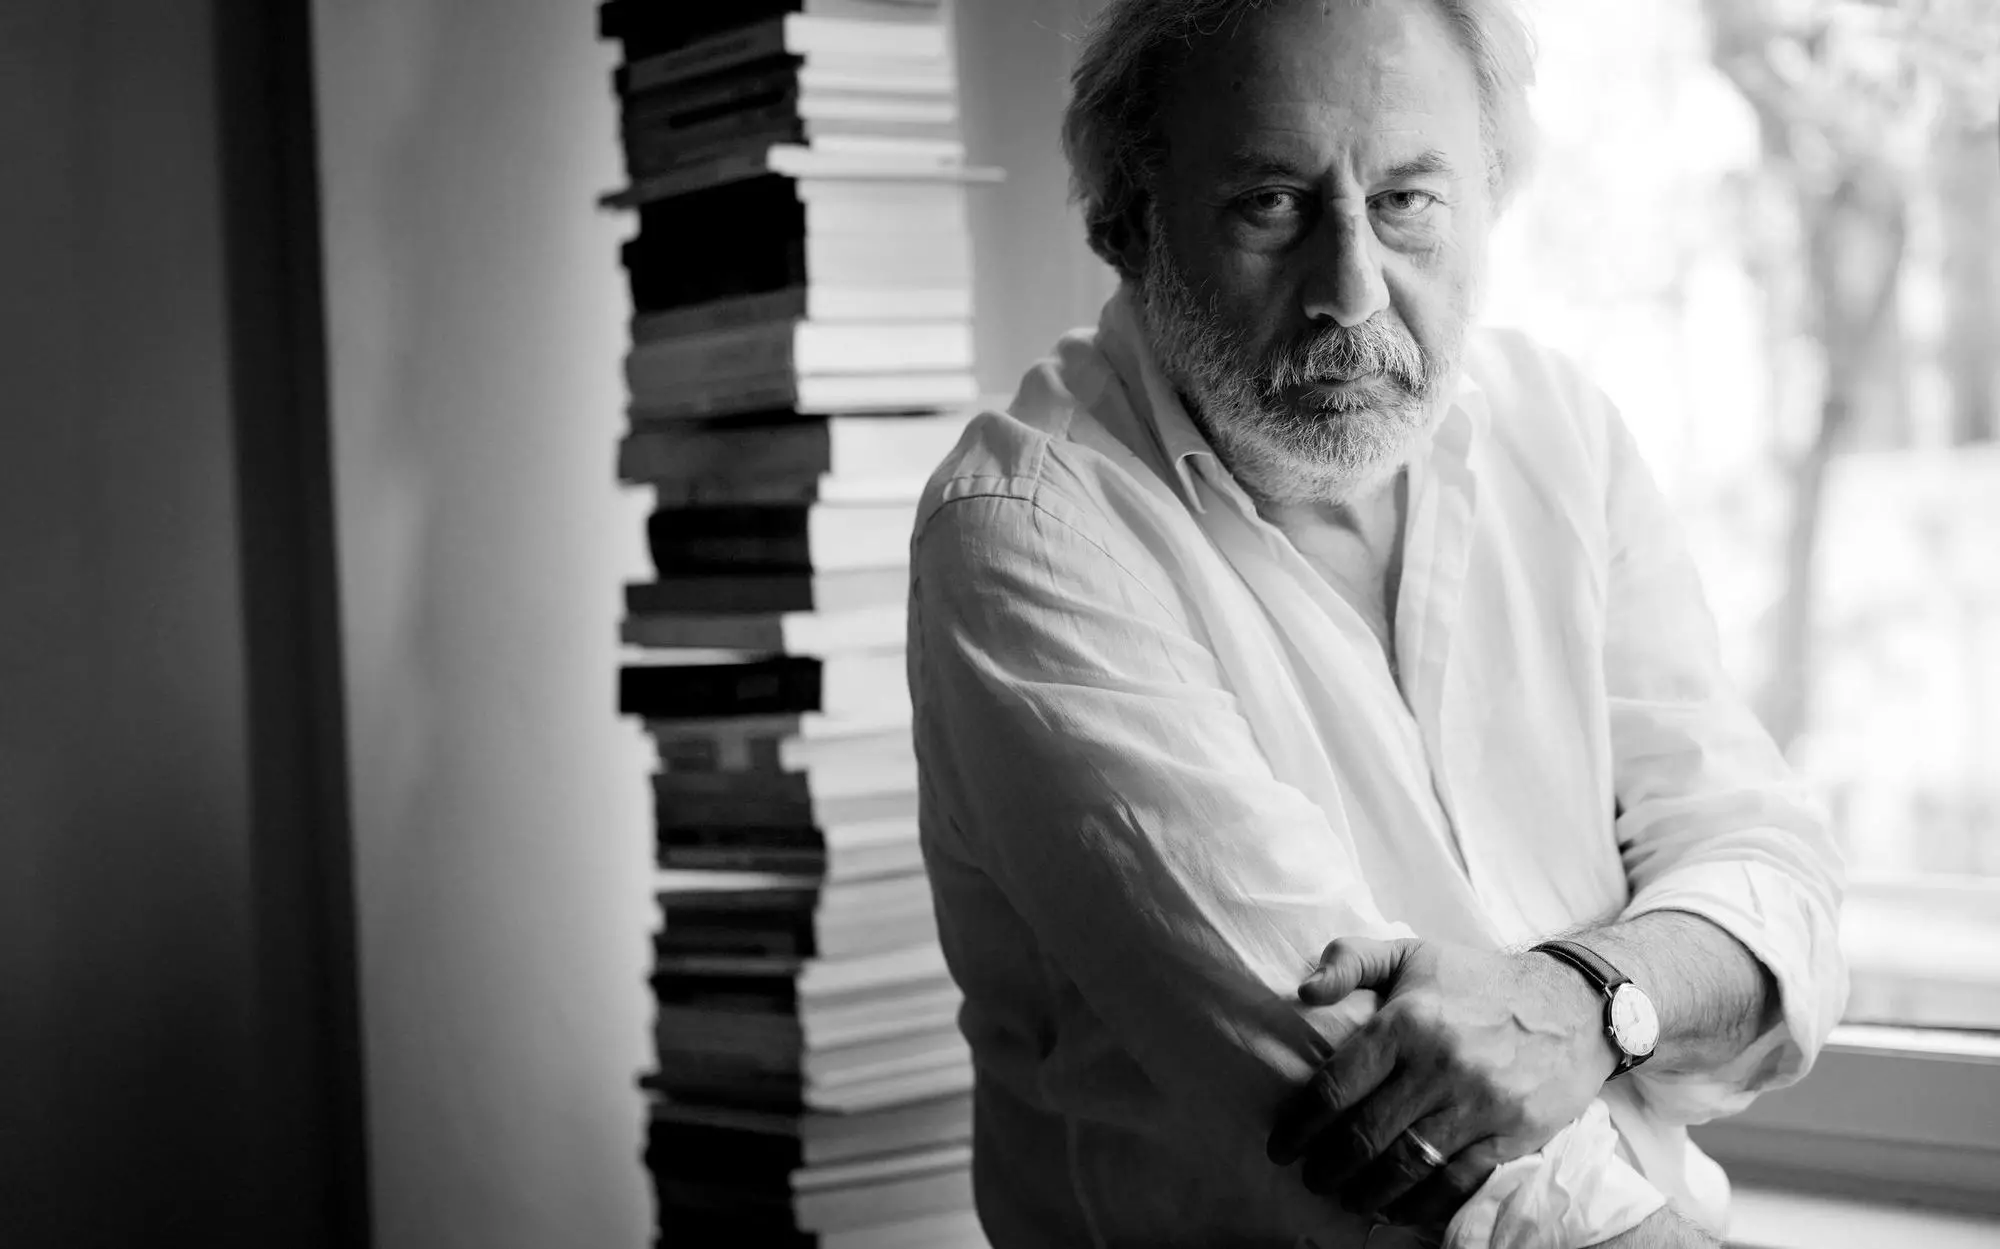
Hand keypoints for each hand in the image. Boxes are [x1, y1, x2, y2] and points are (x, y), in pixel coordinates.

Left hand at [1266, 937, 1615, 1227]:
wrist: (1573, 1003)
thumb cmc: (1479, 980)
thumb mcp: (1412, 952)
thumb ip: (1351, 960)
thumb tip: (1303, 993)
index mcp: (1406, 1022)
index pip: (1337, 1087)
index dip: (1300, 1126)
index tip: (1281, 1145)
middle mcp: (1439, 1065)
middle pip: (1366, 1134)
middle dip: (1328, 1166)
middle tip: (1310, 1177)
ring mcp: (1479, 1104)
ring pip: (1408, 1165)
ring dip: (1368, 1191)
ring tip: (1347, 1197)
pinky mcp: (1513, 1134)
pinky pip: (1458, 1183)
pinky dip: (1422, 1204)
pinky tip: (1398, 1208)